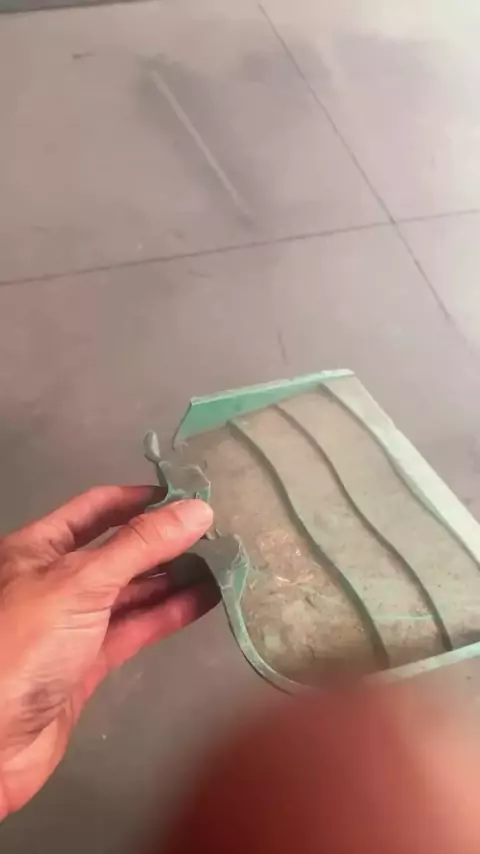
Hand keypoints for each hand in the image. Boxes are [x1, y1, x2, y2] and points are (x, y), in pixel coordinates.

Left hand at [0, 486, 213, 818]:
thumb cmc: (24, 645)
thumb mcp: (80, 582)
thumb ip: (139, 546)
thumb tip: (197, 510)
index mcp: (39, 547)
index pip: (98, 507)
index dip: (142, 499)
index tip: (189, 497)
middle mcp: (56, 579)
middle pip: (119, 549)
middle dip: (164, 540)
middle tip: (217, 532)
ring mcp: (73, 622)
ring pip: (131, 590)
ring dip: (173, 577)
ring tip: (222, 562)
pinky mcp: (89, 661)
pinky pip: (134, 628)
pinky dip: (168, 613)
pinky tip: (204, 599)